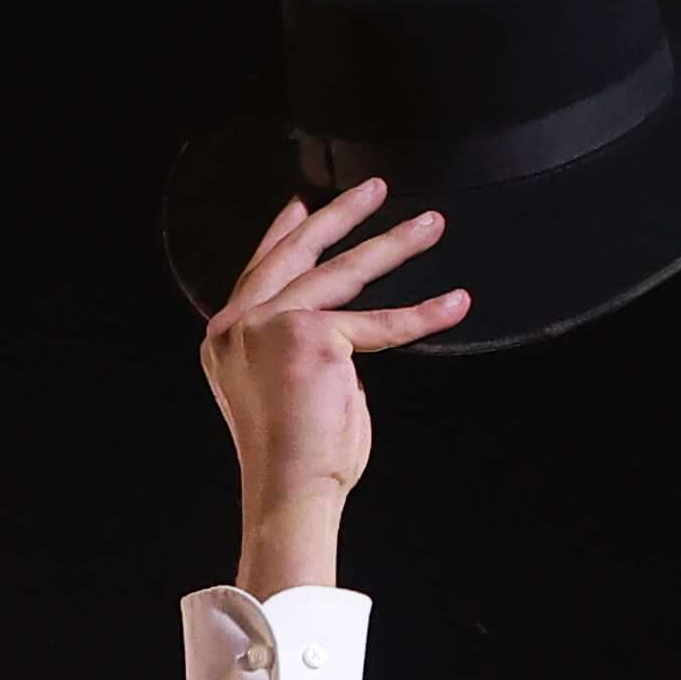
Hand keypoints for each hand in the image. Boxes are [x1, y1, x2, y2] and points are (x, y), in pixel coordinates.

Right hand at [201, 177, 465, 594]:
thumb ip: (312, 349)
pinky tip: (453, 303)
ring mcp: (269, 324)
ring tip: (430, 225)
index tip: (301, 205)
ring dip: (393, 245)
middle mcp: (238, 325)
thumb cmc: (299, 460)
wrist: (289, 492)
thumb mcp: (293, 388)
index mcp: (226, 338)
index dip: (280, 235)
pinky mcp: (311, 335)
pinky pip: (378, 324)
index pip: (258, 271)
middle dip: (343, 217)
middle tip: (377, 187)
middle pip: (299, 255)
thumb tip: (348, 335)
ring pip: (344, 274)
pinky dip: (421, 316)